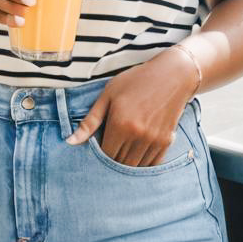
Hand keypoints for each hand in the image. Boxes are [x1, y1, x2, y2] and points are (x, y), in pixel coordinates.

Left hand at [66, 47, 198, 166]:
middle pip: (119, 163)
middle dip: (112, 160)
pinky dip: (143, 163)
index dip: (100, 154)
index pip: (105, 155)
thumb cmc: (136, 81)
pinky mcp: (166, 141)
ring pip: (135, 166)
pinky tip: (138, 151)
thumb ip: (90, 121)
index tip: (100, 146)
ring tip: (124, 151)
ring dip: (127, 164)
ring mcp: (153, 140)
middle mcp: (137, 135)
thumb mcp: (108, 94)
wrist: (172, 75)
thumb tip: (70, 142)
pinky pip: (151, 164)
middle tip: (112, 148)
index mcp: (120, 124)